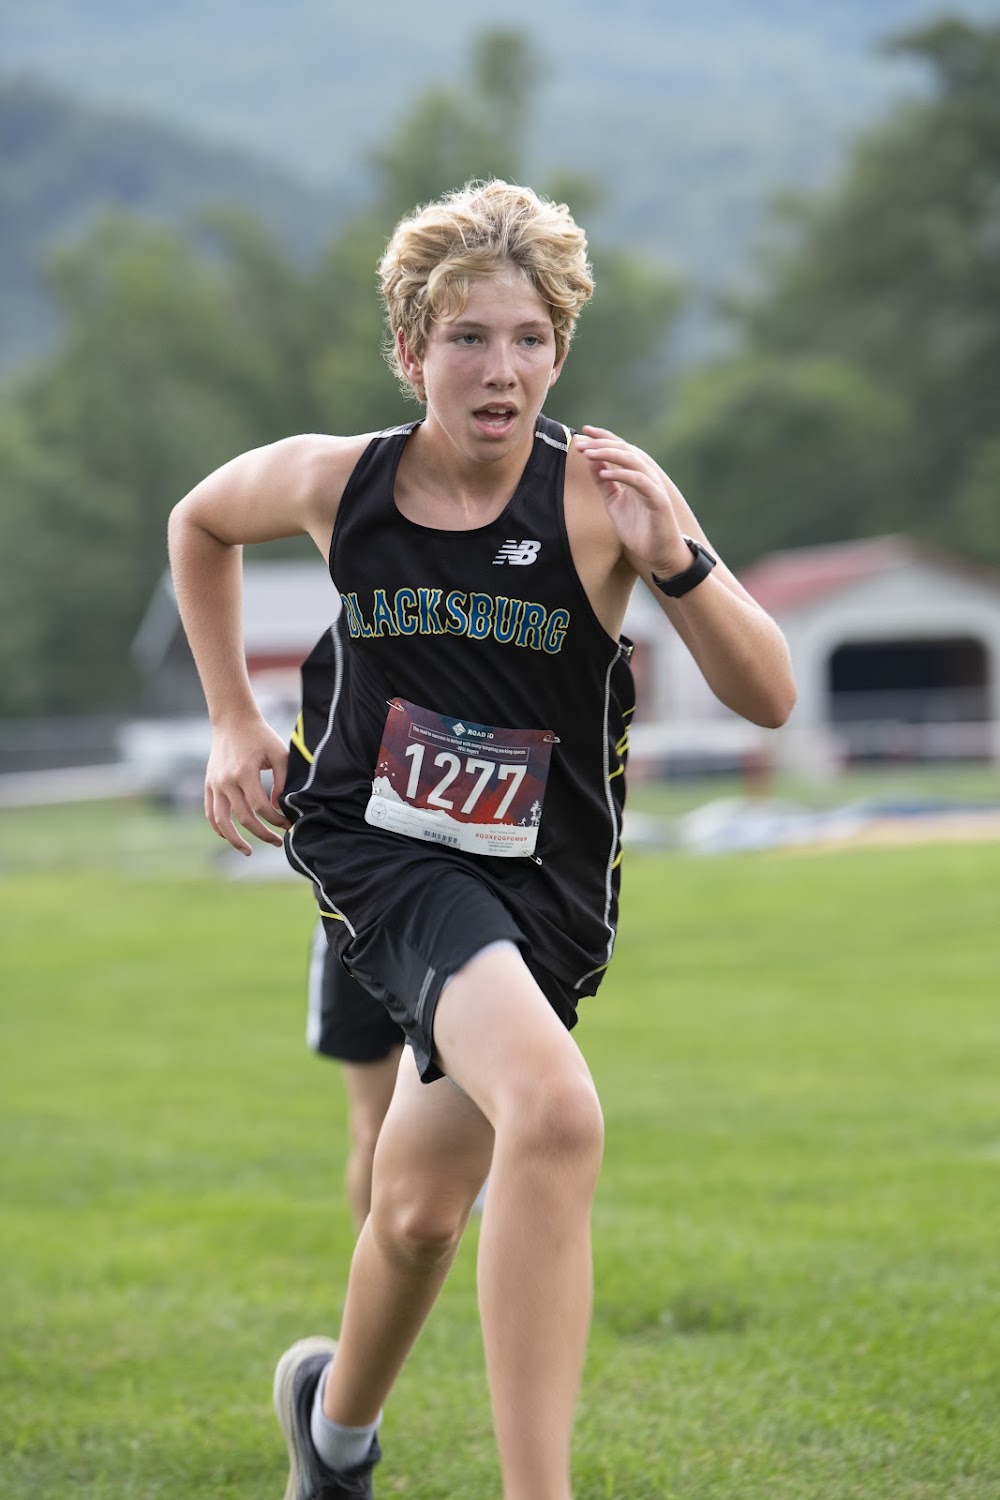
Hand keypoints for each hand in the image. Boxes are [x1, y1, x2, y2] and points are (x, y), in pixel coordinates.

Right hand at [204, 717, 290, 854]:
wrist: (233, 721)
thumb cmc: (261, 737)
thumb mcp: (279, 754)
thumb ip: (282, 782)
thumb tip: (279, 809)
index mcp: (244, 772)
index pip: (261, 807)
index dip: (276, 820)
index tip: (288, 824)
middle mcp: (226, 781)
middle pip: (243, 818)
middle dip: (262, 834)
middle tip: (278, 843)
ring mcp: (214, 784)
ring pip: (221, 821)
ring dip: (235, 840)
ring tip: (248, 851)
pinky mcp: (209, 784)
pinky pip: (210, 813)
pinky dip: (219, 828)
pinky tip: (231, 837)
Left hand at [575, 425, 691, 577]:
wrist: (658, 553)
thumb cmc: (639, 529)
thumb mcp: (614, 503)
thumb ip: (604, 483)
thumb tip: (591, 461)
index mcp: (636, 475)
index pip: (620, 450)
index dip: (603, 438)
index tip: (584, 432)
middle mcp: (646, 476)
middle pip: (625, 451)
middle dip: (602, 444)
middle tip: (581, 443)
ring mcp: (653, 486)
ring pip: (632, 461)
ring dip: (609, 455)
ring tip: (589, 454)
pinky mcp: (658, 500)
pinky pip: (639, 482)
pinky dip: (622, 475)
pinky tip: (604, 474)